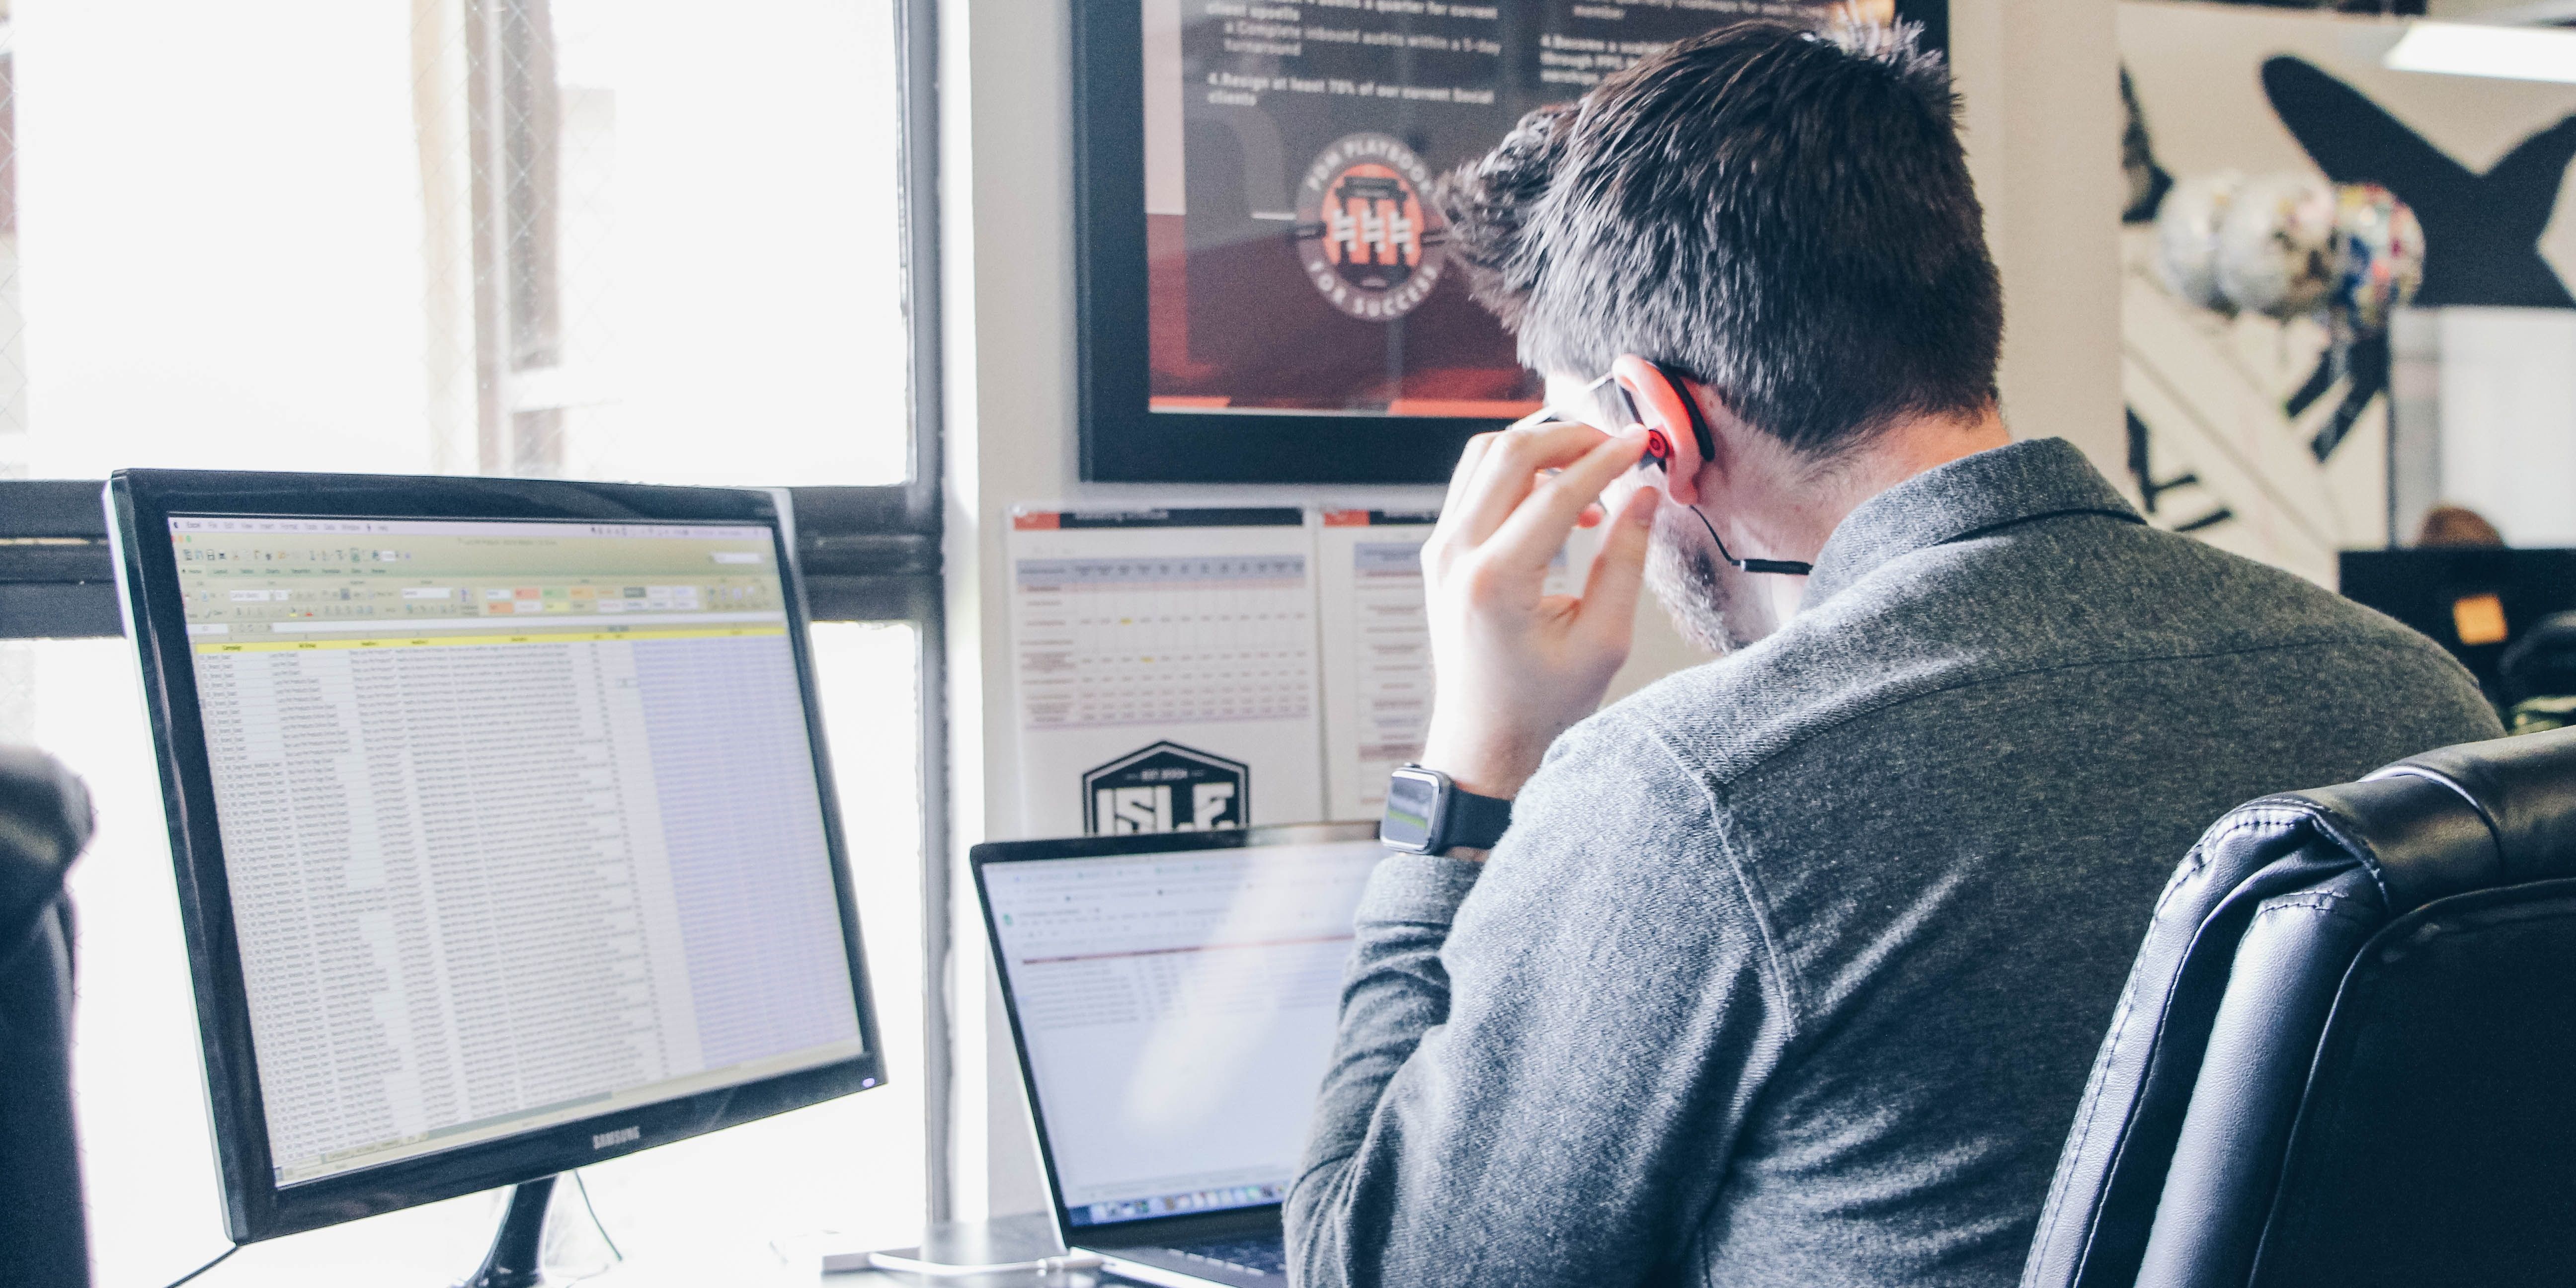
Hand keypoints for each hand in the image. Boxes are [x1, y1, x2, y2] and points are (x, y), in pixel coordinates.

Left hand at [1416, 420, 1659, 803]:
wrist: (1485, 735)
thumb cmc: (1541, 702)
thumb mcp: (1603, 640)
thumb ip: (1625, 561)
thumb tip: (1644, 496)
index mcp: (1496, 581)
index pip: (1558, 491)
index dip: (1607, 459)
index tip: (1641, 444)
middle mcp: (1457, 555)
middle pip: (1509, 451)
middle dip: (1570, 435)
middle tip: (1615, 445)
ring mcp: (1441, 549)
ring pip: (1484, 455)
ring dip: (1540, 448)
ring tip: (1590, 472)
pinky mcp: (1441, 550)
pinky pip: (1474, 482)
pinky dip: (1518, 472)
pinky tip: (1561, 500)